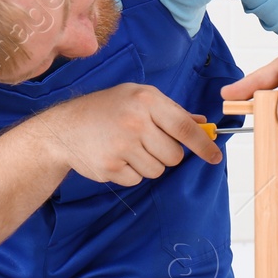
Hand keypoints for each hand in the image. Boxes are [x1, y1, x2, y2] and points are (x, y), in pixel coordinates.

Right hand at [36, 83, 220, 185]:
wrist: (63, 128)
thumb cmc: (106, 109)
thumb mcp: (138, 98)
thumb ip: (173, 112)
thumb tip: (203, 126)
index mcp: (146, 100)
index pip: (184, 128)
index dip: (203, 145)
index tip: (215, 157)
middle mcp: (135, 122)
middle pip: (174, 155)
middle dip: (167, 154)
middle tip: (148, 143)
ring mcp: (121, 146)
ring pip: (158, 170)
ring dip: (148, 164)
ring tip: (128, 148)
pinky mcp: (110, 167)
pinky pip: (137, 180)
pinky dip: (130, 173)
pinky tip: (116, 157)